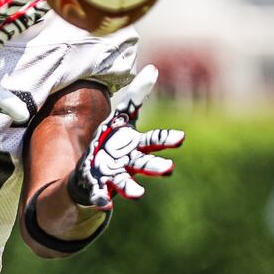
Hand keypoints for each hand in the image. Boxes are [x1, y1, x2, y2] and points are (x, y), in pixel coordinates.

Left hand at [67, 65, 184, 209]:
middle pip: (144, 164)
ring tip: (137, 195)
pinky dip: (101, 198)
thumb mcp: (122, 116)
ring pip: (124, 182)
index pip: (154, 140)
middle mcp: (128, 162)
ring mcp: (114, 175)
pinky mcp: (98, 186)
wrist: (93, 169)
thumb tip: (153, 69)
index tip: (180, 137)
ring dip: (131, 188)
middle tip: (169, 169)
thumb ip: (137, 96)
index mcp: (135, 146)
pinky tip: (103, 204)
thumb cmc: (113, 141)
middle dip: (156, 167)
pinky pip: (100, 194)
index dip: (166, 138)